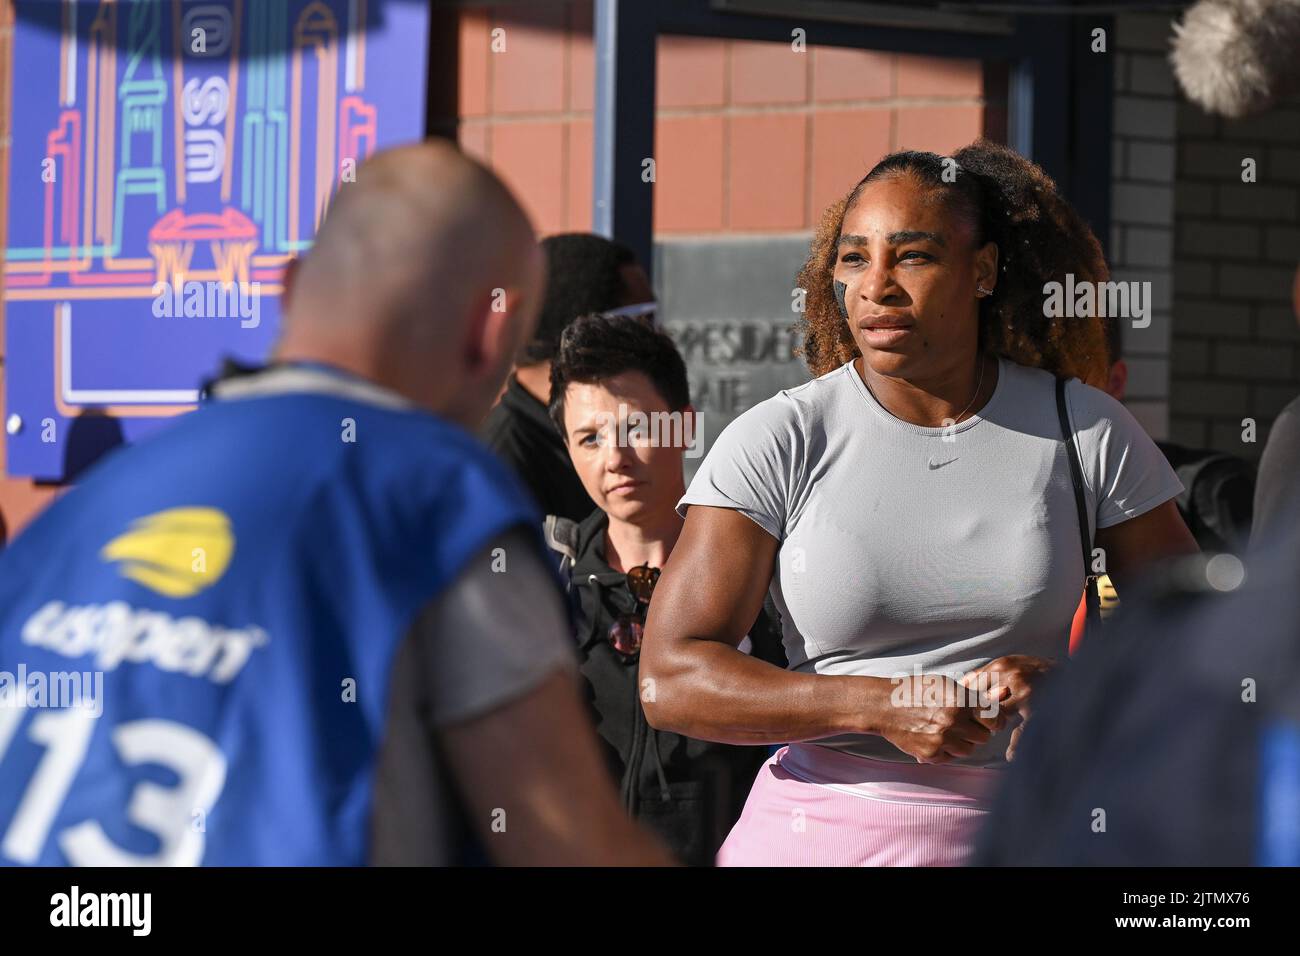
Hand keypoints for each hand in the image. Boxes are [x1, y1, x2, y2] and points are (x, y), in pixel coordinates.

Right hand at [878, 674, 1009, 764]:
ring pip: (969, 750)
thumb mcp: (945, 685)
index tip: (990, 720)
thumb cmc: (916, 691)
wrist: (884, 706)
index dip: (995, 720)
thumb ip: (974, 695)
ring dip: (962, 742)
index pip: (995, 718)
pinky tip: (935, 737)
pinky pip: (951, 758)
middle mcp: (953, 721)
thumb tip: (1005, 694)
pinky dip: (947, 750)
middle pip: (984, 737)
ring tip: (947, 730)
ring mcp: (942, 739)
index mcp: (959, 700)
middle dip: (977, 731)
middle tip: (964, 723)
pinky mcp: (931, 754)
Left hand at [959, 655, 1055, 761]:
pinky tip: (1011, 756)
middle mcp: (1011, 678)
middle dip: (978, 715)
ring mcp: (1026, 695)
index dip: (967, 700)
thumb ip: (989, 674)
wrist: (1075, 677)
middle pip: (981, 701)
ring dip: (993, 727)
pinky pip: (1022, 732)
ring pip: (997, 717)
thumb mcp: (1012, 664)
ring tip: (992, 733)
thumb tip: (963, 684)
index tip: (965, 711)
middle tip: (977, 725)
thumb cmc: (1038, 671)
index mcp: (1002, 666)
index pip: (972, 684)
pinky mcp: (1040, 711)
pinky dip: (1016, 747)